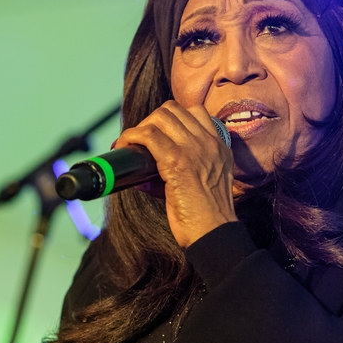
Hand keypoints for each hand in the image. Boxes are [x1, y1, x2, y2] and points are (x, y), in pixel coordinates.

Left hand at [115, 100, 237, 246]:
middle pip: (173, 109)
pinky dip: (131, 136)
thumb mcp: (205, 185)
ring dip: (139, 127)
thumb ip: (182, 173)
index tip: (157, 132)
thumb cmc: (206, 218)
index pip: (195, 112)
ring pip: (160, 117)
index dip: (171, 117)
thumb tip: (143, 175)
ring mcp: (194, 149)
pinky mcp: (177, 161)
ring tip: (129, 144)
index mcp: (219, 147)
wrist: (215, 233)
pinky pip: (148, 135)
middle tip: (140, 140)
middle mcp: (209, 143)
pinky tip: (123, 146)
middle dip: (151, 120)